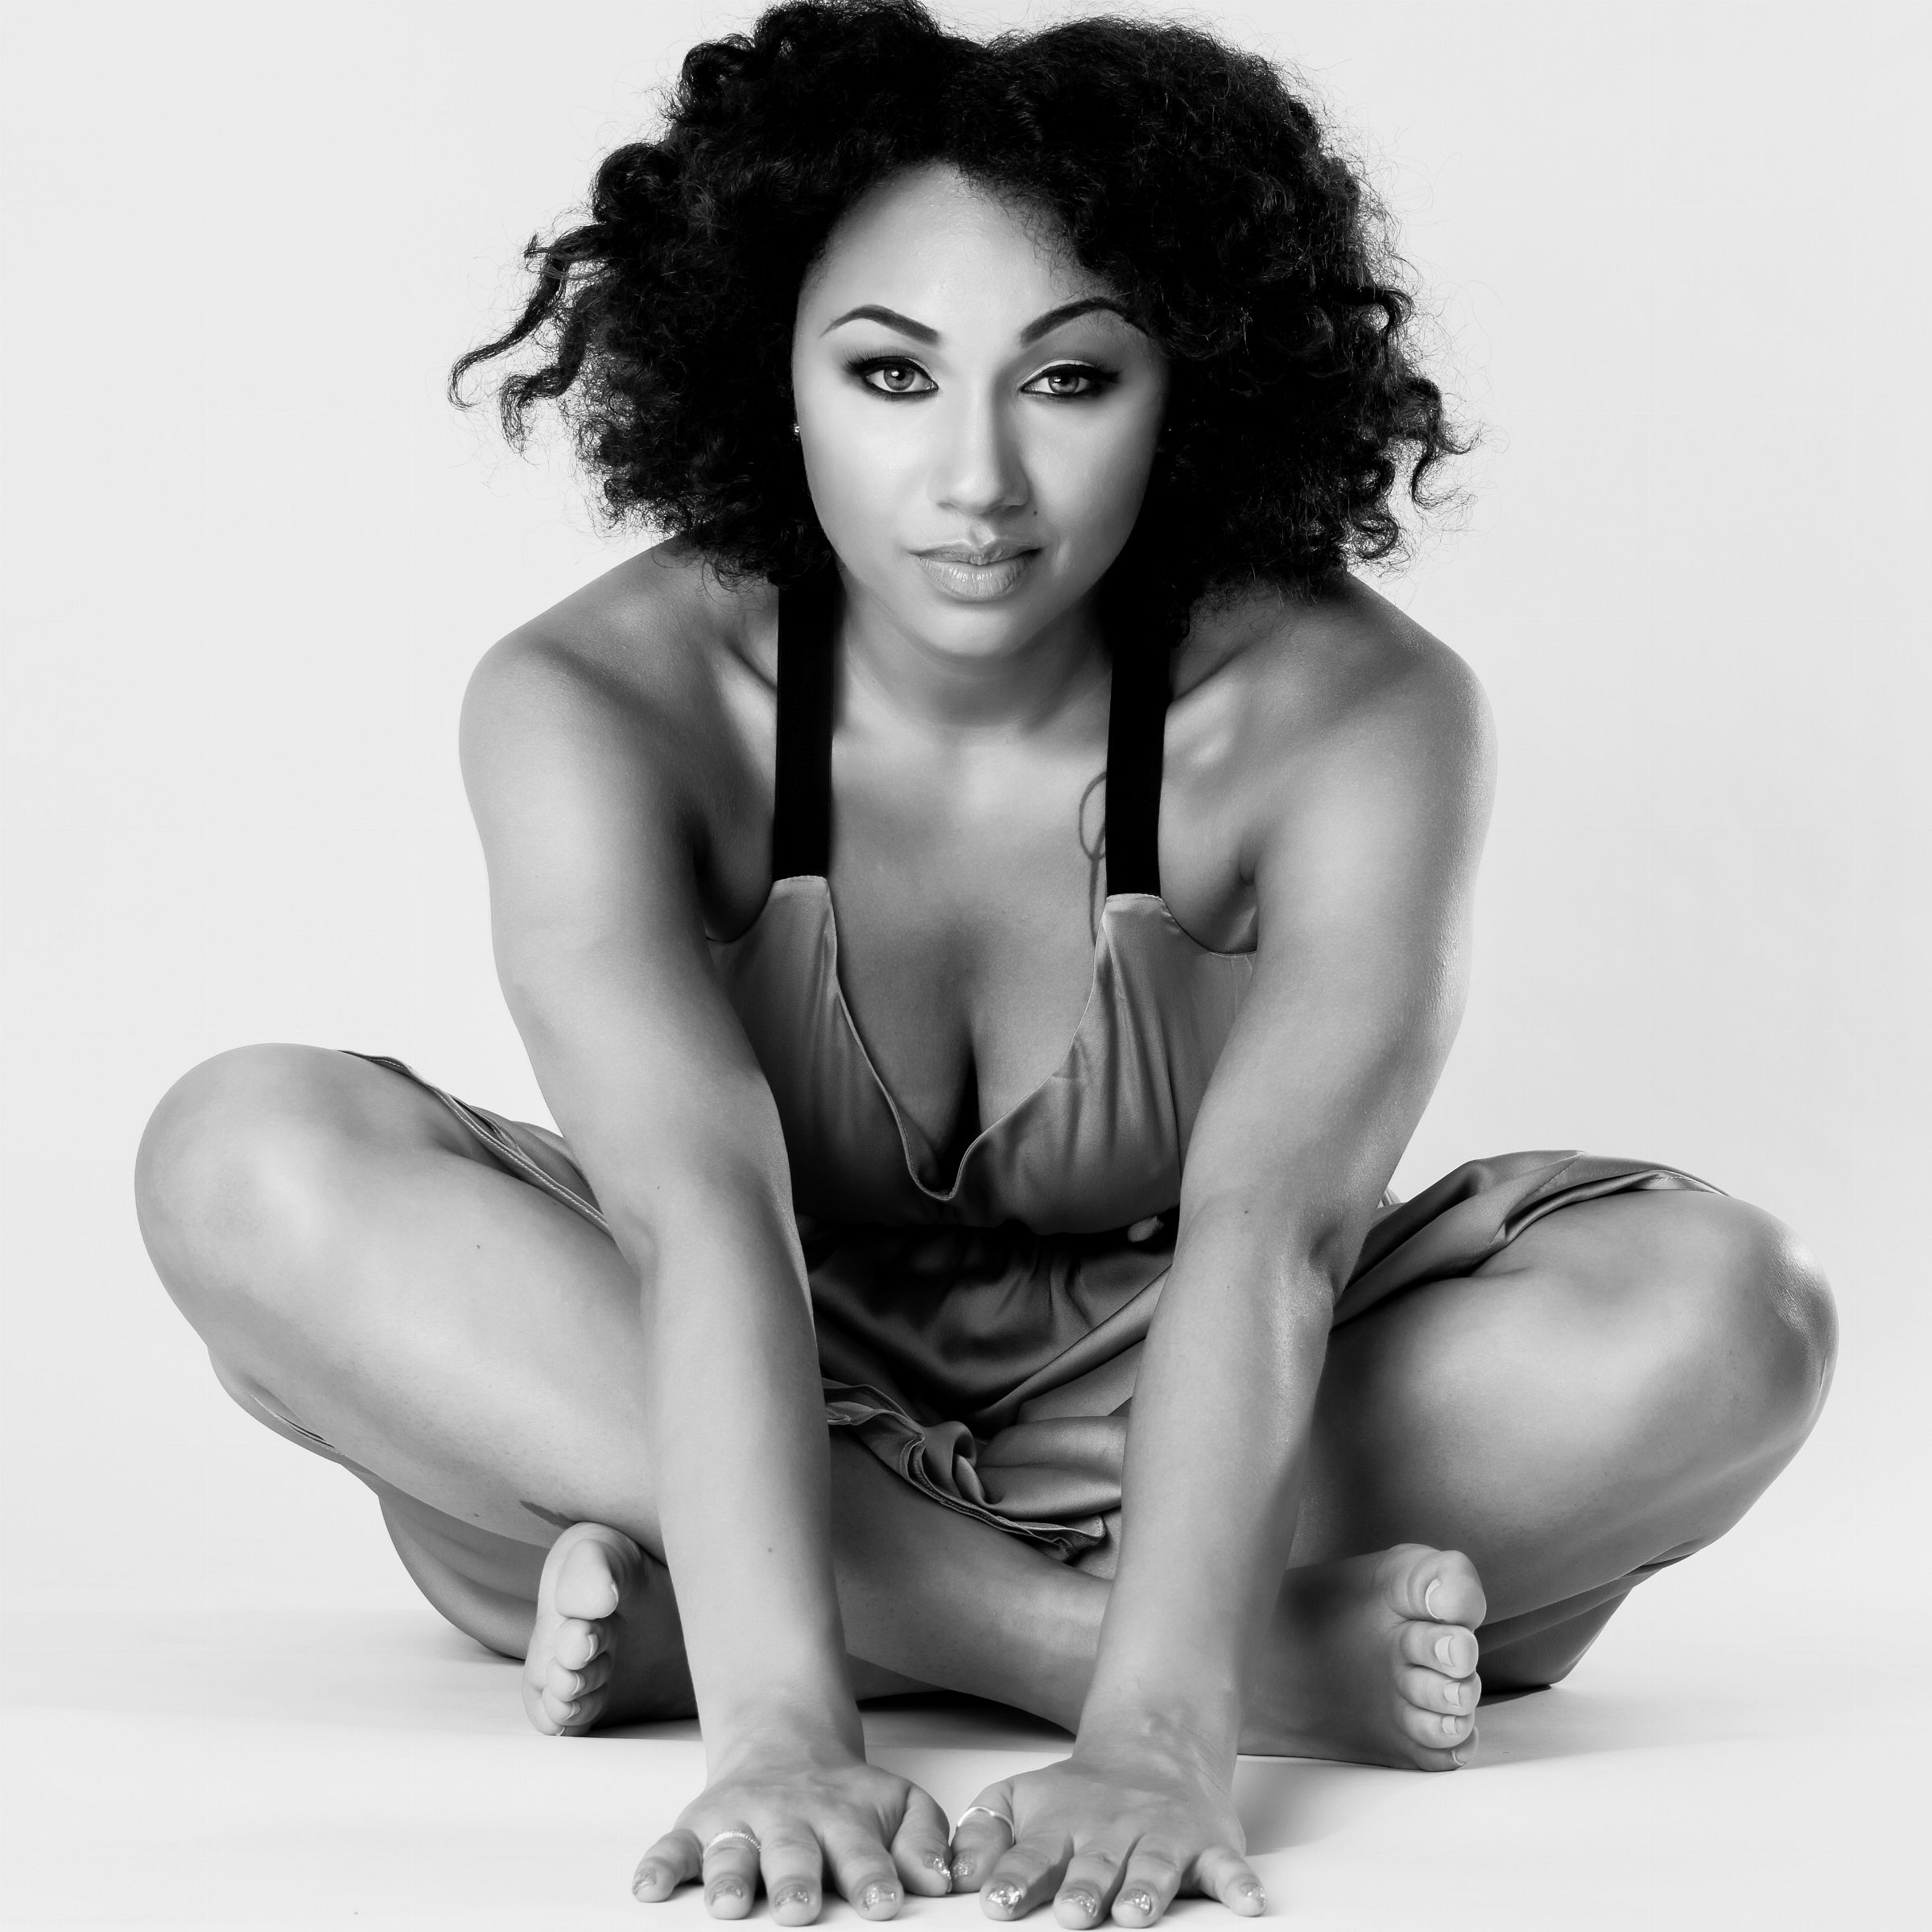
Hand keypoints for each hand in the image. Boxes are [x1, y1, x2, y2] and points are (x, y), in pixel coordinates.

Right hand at [631, 1745, 953, 1922]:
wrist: (783, 1742)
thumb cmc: (844, 1796)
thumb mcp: (899, 1802)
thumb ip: (924, 1838)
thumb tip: (939, 1880)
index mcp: (843, 1817)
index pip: (860, 1851)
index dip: (871, 1878)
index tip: (882, 1904)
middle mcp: (789, 1818)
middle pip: (792, 1851)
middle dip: (794, 1881)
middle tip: (799, 1910)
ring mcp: (740, 1820)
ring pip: (732, 1849)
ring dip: (729, 1876)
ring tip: (731, 1904)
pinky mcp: (697, 1826)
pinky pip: (672, 1845)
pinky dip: (659, 1865)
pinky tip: (648, 1889)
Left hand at [950, 1744, 1264, 1924]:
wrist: (1153, 1744)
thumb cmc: (1080, 1794)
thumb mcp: (1020, 1799)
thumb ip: (984, 1834)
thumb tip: (955, 1875)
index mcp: (1061, 1825)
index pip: (1034, 1854)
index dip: (1016, 1877)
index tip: (999, 1900)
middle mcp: (1111, 1831)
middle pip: (1096, 1865)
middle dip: (1085, 1891)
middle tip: (1071, 1914)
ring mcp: (1161, 1835)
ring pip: (1155, 1865)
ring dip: (1147, 1890)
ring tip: (1135, 1914)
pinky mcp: (1208, 1842)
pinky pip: (1228, 1864)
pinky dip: (1239, 1882)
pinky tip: (1247, 1902)